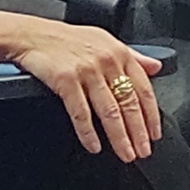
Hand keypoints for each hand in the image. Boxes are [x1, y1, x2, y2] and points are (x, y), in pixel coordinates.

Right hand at [0, 9, 164, 158]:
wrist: (33, 35)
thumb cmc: (68, 40)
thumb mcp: (106, 40)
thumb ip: (133, 55)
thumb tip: (156, 67)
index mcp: (120, 54)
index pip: (144, 89)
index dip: (151, 115)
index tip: (155, 134)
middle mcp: (107, 62)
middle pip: (129, 104)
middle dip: (139, 132)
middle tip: (143, 152)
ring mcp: (87, 71)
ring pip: (109, 111)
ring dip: (119, 137)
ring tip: (126, 154)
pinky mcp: (66, 80)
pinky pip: (81, 112)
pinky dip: (88, 132)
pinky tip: (94, 145)